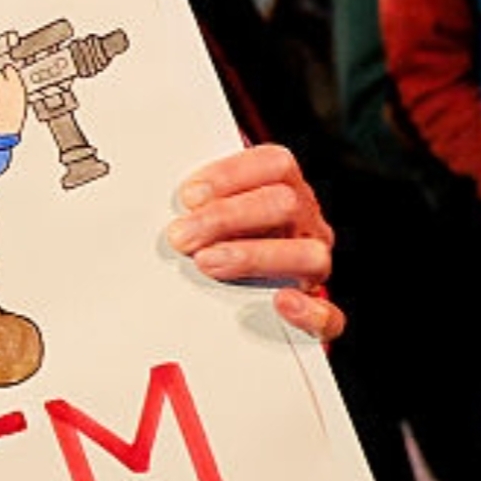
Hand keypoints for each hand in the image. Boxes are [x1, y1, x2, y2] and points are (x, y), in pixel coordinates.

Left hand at [165, 143, 341, 341]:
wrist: (249, 283)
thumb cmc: (222, 236)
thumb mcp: (209, 208)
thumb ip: (195, 201)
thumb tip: (151, 198)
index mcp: (284, 188)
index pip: (275, 164)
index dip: (232, 174)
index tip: (189, 195)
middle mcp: (304, 223)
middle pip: (284, 204)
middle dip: (226, 218)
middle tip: (182, 236)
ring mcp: (312, 264)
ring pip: (308, 254)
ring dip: (253, 257)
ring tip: (208, 263)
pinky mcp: (316, 310)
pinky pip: (329, 316)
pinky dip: (307, 311)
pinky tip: (280, 302)